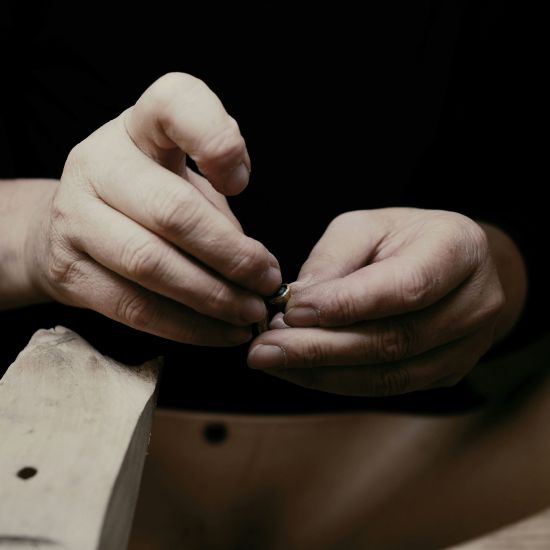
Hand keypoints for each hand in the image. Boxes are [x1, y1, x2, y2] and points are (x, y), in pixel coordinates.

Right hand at [25, 73, 280, 344]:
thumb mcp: (180, 178)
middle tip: (267, 282)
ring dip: (212, 298)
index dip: (218, 140)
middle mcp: (98, 163)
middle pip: (173, 211)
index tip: (242, 183)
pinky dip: (185, 327)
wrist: (72, 227)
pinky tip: (220, 333)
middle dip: (232, 256)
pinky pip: (133, 307)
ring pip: (152, 265)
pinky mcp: (68, 270)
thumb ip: (217, 205)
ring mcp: (74, 216)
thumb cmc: (148, 198)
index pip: (175, 103)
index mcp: (138, 127)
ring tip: (250, 314)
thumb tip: (260, 266)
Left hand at [248, 208, 526, 394]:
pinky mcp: (446, 373)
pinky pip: (386, 388)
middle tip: (263, 349)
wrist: (449, 265)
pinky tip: (298, 371)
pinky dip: (336, 381)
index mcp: (459, 250)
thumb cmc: (401, 237)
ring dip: (322, 372)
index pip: (404, 287)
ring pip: (388, 375)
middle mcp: (475, 304)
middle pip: (394, 340)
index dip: (346, 305)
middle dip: (320, 348)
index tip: (289, 311)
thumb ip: (333, 261)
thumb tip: (294, 306)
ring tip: (271, 361)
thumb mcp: (365, 226)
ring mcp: (466, 347)